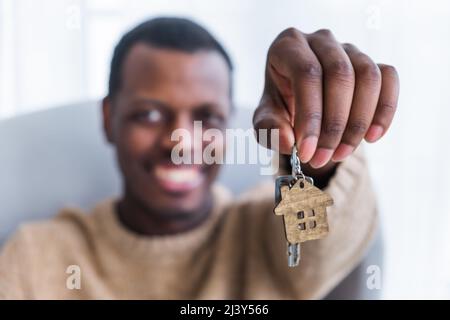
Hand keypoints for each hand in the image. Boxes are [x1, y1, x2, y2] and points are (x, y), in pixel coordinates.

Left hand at [253, 28, 398, 168]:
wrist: (299, 106)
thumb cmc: (280, 108)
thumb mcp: (265, 121)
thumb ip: (269, 129)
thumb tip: (288, 141)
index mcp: (289, 46)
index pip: (307, 73)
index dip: (309, 116)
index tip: (306, 152)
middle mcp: (321, 40)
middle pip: (340, 74)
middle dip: (334, 125)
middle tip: (322, 157)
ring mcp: (350, 49)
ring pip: (368, 77)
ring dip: (358, 123)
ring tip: (341, 153)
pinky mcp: (372, 63)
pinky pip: (388, 79)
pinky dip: (384, 111)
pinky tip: (371, 137)